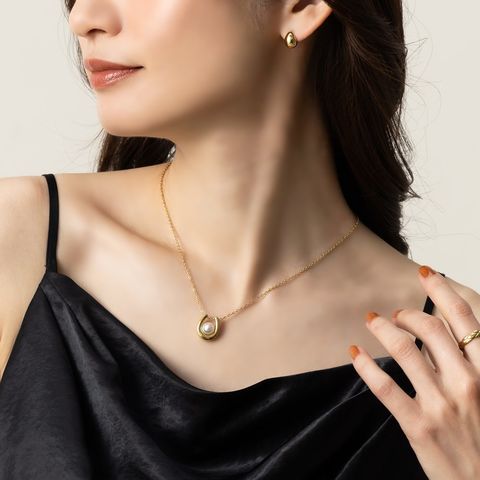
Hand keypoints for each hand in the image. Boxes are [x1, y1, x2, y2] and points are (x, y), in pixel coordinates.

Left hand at [349, 265, 479, 479]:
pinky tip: (355, 354)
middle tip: (396, 312)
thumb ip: (469, 364)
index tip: (426, 274)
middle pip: (429, 328)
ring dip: (383, 329)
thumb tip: (445, 336)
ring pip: (403, 349)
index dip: (442, 291)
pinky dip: (365, 366)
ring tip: (373, 321)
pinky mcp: (418, 425)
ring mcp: (440, 404)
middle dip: (407, 312)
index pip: (464, 319)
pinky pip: (385, 387)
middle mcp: (466, 382)